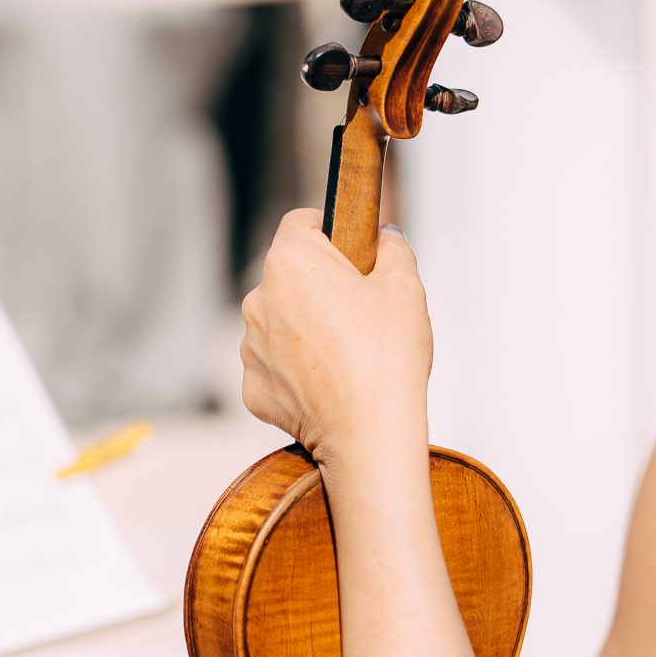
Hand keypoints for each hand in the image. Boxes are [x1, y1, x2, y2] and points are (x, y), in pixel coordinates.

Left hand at [239, 210, 432, 468]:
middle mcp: (257, 299)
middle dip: (319, 284)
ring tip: (347, 353)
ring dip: (305, 328)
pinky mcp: (253, 386)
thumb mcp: (406, 286)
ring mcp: (249, 346)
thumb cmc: (388, 355)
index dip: (329, 230)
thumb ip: (393, 248)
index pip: (300, 222)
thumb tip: (386, 236)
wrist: (369, 433)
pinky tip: (330, 384)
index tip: (351, 250)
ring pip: (280, 322)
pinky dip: (297, 370)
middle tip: (360, 309)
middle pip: (289, 276)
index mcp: (290, 262)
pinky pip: (275, 365)